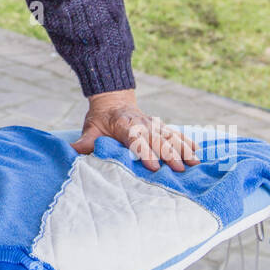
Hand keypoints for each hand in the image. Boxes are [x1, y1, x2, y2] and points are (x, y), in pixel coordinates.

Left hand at [71, 88, 199, 172]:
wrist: (113, 99)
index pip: (135, 139)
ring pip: (169, 136)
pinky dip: (186, 141)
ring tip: (194, 163)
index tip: (153, 166)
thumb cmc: (101, 119)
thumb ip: (85, 141)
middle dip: (168, 154)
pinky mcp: (160, 126)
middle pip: (156, 139)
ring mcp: (153, 124)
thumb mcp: (91, 128)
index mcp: (124, 124)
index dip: (144, 152)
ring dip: (182, 149)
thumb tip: (72, 151)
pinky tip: (197, 151)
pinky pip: (175, 133)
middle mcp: (142, 123)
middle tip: (179, 170)